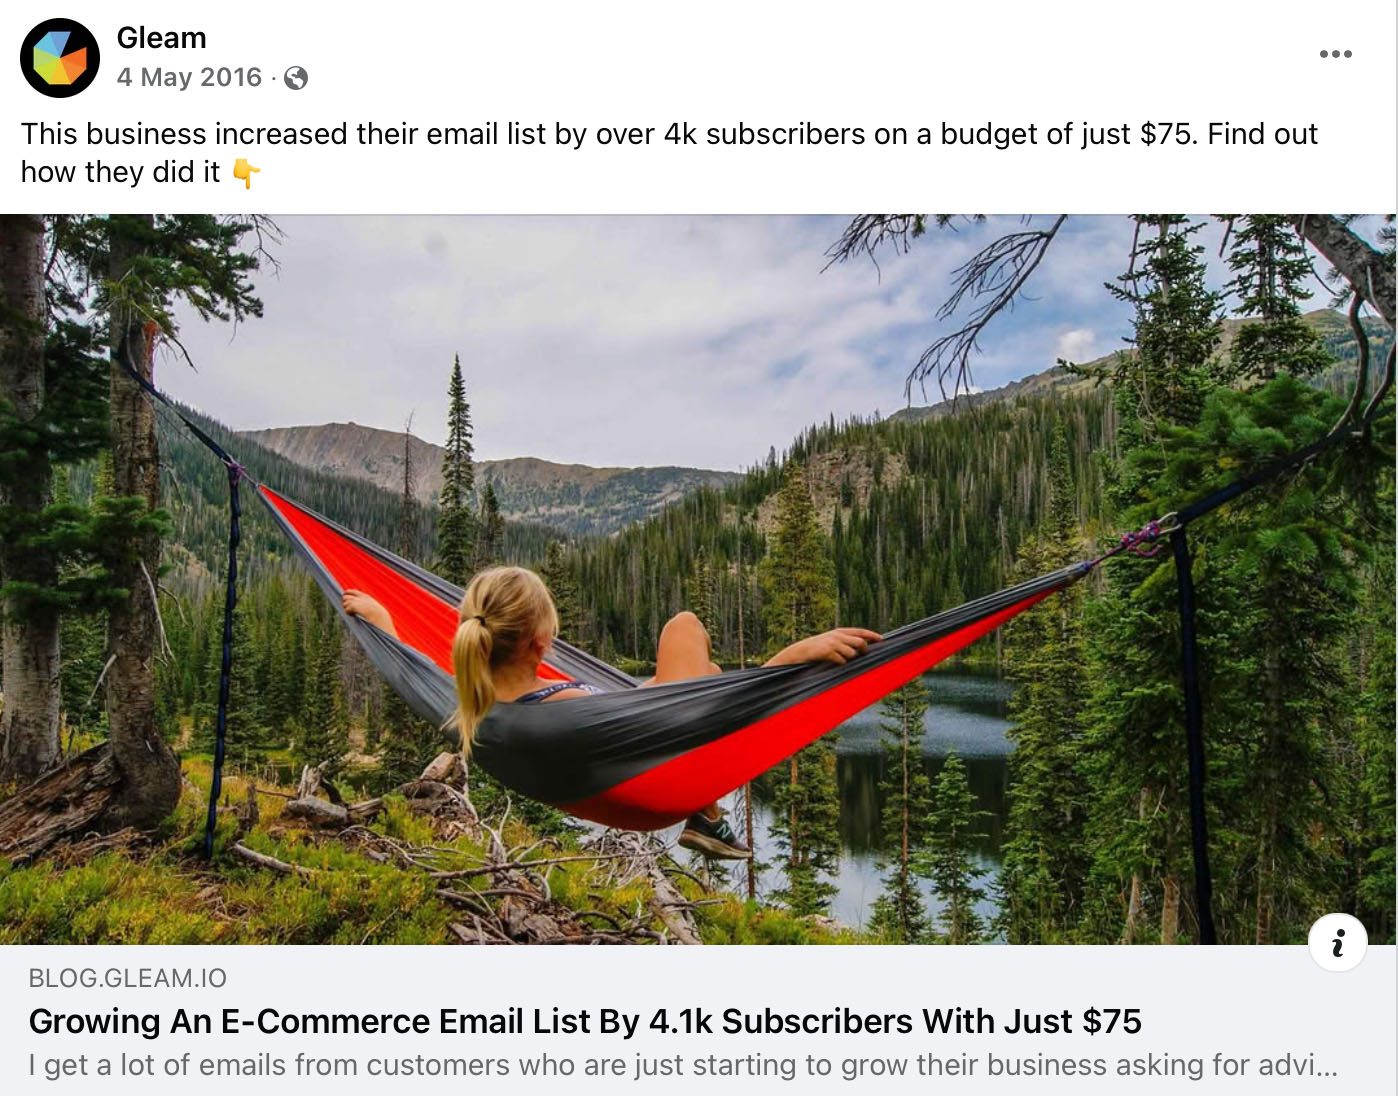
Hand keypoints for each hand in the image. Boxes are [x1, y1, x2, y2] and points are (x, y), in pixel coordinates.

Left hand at [342, 589, 397, 637]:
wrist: (380, 616)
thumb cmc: (379, 615)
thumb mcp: (374, 608)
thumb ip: (368, 606)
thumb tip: (361, 609)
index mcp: (365, 596)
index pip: (352, 591)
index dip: (348, 595)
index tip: (347, 601)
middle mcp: (360, 597)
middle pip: (345, 596)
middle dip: (345, 602)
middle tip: (349, 609)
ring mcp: (357, 601)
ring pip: (345, 602)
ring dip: (346, 608)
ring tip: (351, 613)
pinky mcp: (354, 606)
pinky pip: (346, 609)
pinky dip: (348, 612)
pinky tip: (352, 615)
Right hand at [766, 627, 881, 666]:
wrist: (799, 652)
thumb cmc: (816, 649)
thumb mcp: (830, 640)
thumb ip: (843, 641)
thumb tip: (861, 647)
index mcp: (839, 631)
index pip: (860, 631)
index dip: (872, 635)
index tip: (881, 639)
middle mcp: (837, 635)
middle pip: (860, 642)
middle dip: (864, 650)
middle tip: (863, 655)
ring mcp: (832, 643)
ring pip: (852, 653)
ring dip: (849, 659)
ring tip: (840, 659)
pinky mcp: (827, 651)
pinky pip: (842, 660)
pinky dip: (840, 663)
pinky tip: (834, 662)